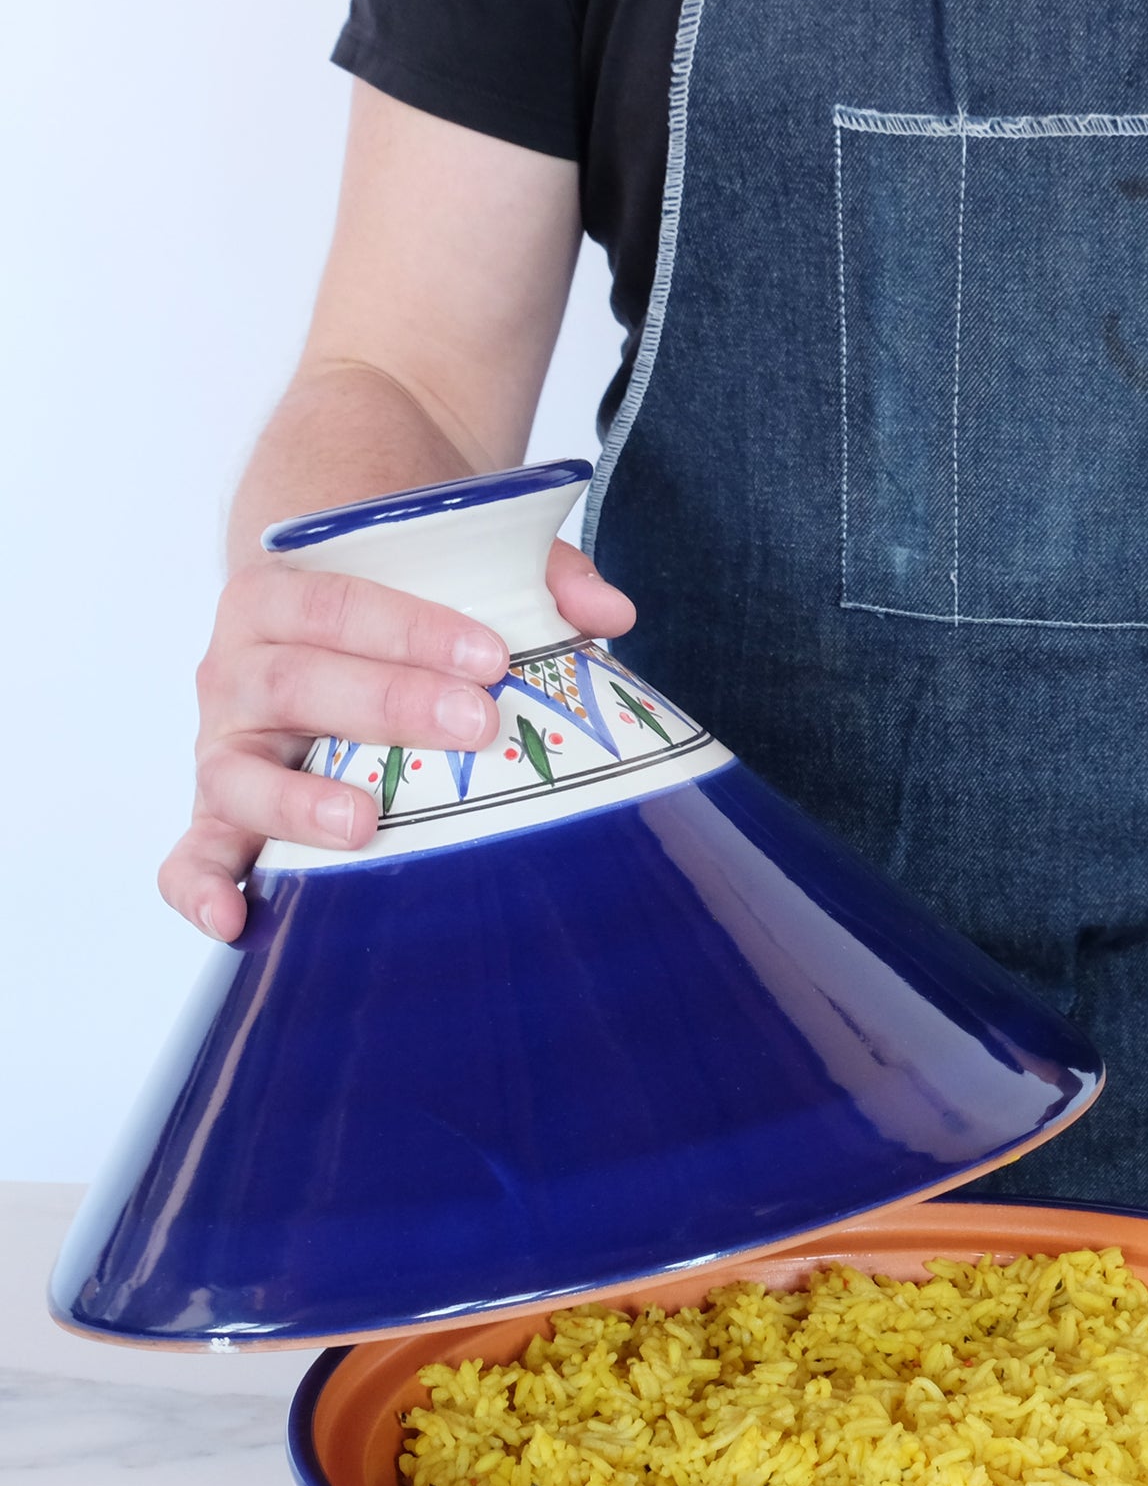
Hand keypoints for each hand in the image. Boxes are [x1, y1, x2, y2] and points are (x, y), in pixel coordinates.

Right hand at [159, 538, 634, 940]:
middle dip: (387, 704)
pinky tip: (237, 919)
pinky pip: (197, 851)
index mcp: (283, 595)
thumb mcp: (457, 567)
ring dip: (295, 802)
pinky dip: (203, 886)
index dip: (413, 628)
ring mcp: (227, 745)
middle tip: (476, 724)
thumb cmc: (394, 601)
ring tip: (364, 825)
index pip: (338, 604)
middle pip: (296, 682)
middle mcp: (239, 667)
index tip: (493, 656)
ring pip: (237, 772)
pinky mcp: (223, 811)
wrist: (304, 608)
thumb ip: (538, 575)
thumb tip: (613, 612)